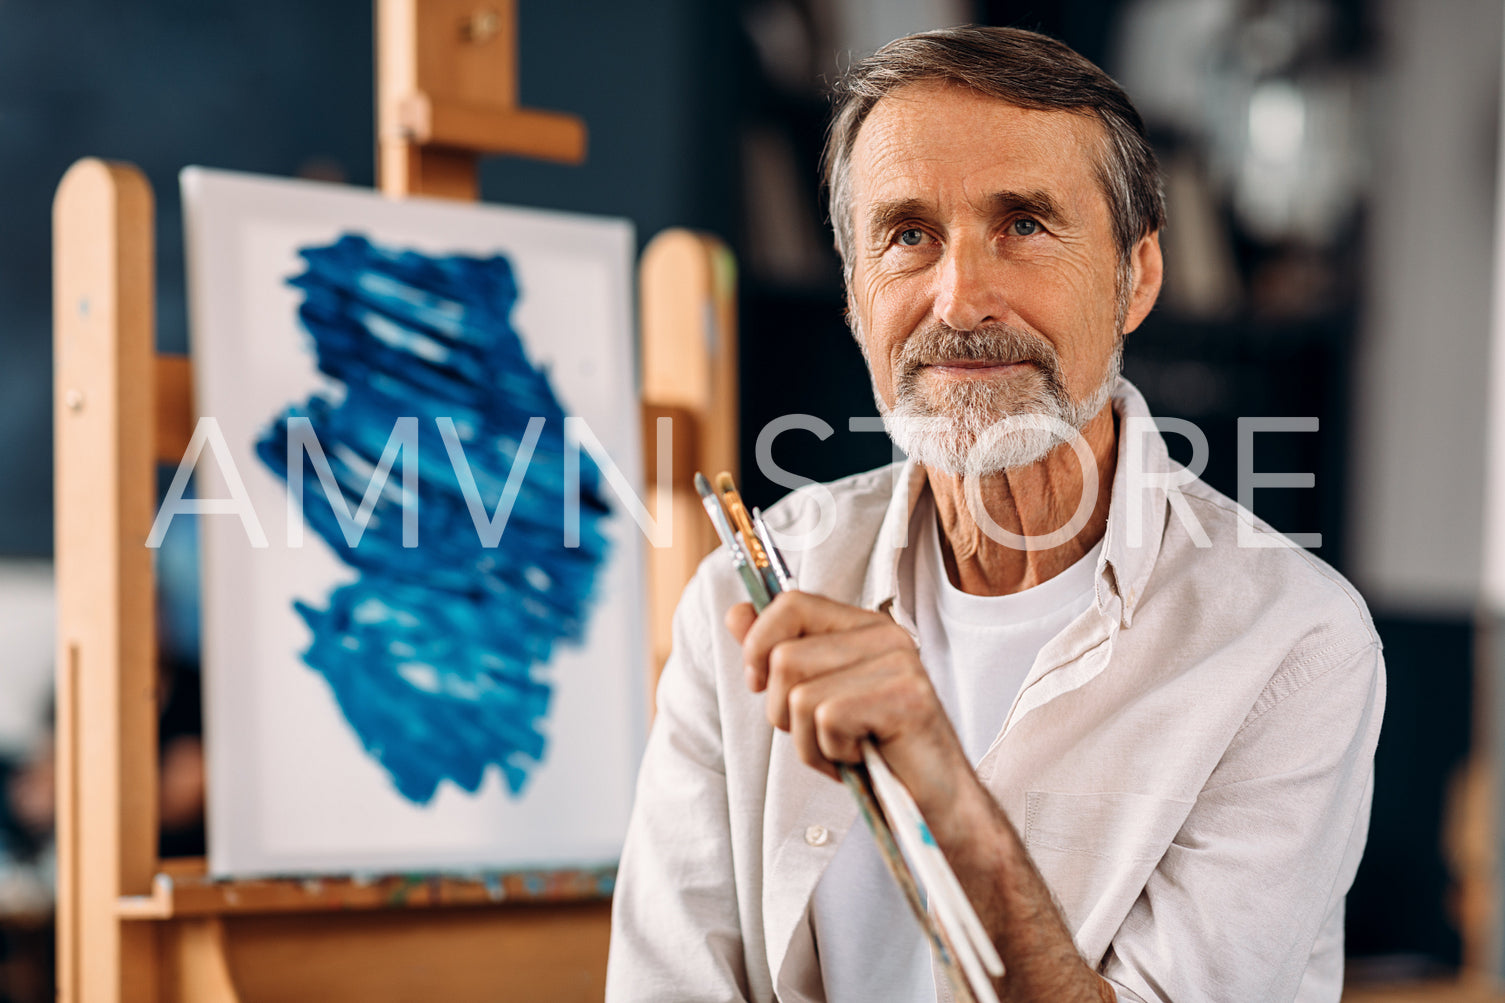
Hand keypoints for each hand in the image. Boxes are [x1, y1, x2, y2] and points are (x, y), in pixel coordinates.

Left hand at [725, 591, 976, 833]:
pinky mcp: (905, 697)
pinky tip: (863, 756)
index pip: (791, 604)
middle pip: (784, 657)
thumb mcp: (813, 699)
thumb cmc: (874, 753)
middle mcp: (883, 635)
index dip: (758, 646)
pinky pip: (827, 719)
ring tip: (845, 748)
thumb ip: (776, 652)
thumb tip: (736, 613)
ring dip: (809, 740)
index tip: (760, 683)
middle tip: (823, 734)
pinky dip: (833, 752)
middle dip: (783, 712)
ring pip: (800, 693)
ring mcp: (899, 662)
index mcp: (861, 627)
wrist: (932, 803)